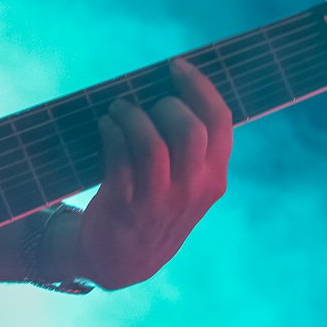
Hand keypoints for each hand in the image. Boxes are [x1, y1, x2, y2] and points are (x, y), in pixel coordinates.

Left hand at [66, 58, 232, 290]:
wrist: (123, 260)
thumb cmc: (153, 205)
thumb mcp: (188, 184)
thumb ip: (192, 147)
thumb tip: (174, 86)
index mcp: (214, 178)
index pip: (220, 121)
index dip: (199, 86)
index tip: (176, 66)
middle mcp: (192, 190)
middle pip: (189, 129)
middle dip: (163, 103)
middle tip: (145, 102)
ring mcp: (159, 201)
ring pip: (151, 142)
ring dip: (129, 115)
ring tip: (117, 109)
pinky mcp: (125, 206)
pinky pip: (119, 158)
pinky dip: (111, 132)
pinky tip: (106, 127)